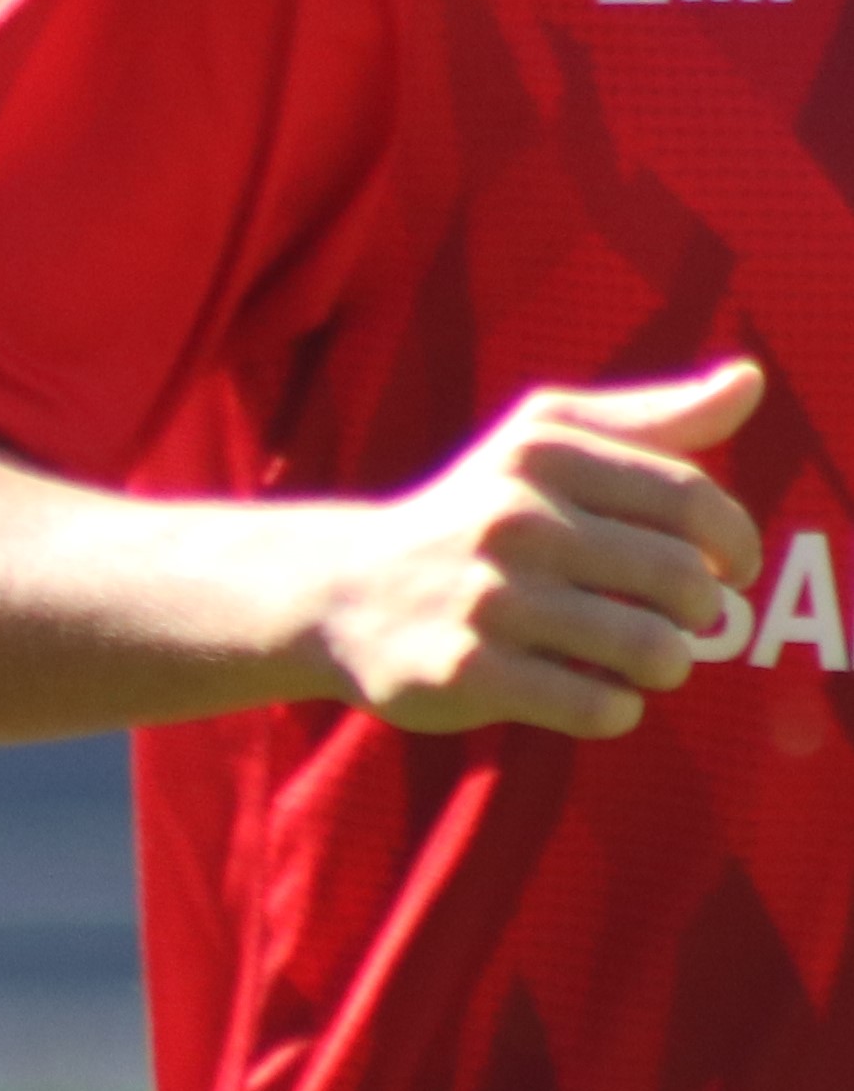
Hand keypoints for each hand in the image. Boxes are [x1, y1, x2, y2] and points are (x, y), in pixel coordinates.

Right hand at [312, 362, 765, 738]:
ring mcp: (487, 598)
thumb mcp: (545, 446)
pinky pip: (597, 707)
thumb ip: (652, 419)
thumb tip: (749, 381)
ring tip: (647, 661)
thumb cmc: (473, 515)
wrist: (341, 588)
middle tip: (683, 621)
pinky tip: (594, 693)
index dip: (735, 542)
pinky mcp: (467, 671)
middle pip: (680, 579)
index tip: (729, 567)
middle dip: (703, 612)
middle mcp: (512, 519)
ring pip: (649, 649)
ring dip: (667, 665)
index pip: (690, 498)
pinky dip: (617, 709)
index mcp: (540, 455)